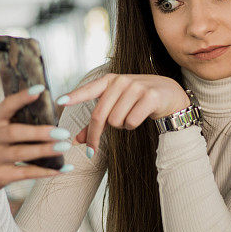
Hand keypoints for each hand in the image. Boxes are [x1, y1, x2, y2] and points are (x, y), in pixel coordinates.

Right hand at [0, 87, 71, 195]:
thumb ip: (16, 121)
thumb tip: (50, 111)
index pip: (6, 106)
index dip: (22, 97)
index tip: (40, 89)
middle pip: (15, 132)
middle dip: (40, 132)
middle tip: (63, 132)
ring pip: (21, 153)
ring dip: (45, 150)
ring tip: (64, 147)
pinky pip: (25, 173)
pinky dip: (45, 172)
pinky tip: (61, 169)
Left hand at [57, 74, 188, 152]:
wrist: (170, 95)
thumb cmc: (139, 100)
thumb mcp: (116, 106)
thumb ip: (96, 121)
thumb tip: (76, 140)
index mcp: (110, 80)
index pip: (89, 89)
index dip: (74, 96)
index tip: (60, 102)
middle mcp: (121, 81)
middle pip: (99, 114)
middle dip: (94, 135)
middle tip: (90, 151)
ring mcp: (136, 87)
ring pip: (116, 120)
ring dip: (121, 126)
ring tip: (130, 117)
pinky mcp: (149, 96)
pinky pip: (131, 121)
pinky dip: (132, 126)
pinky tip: (140, 117)